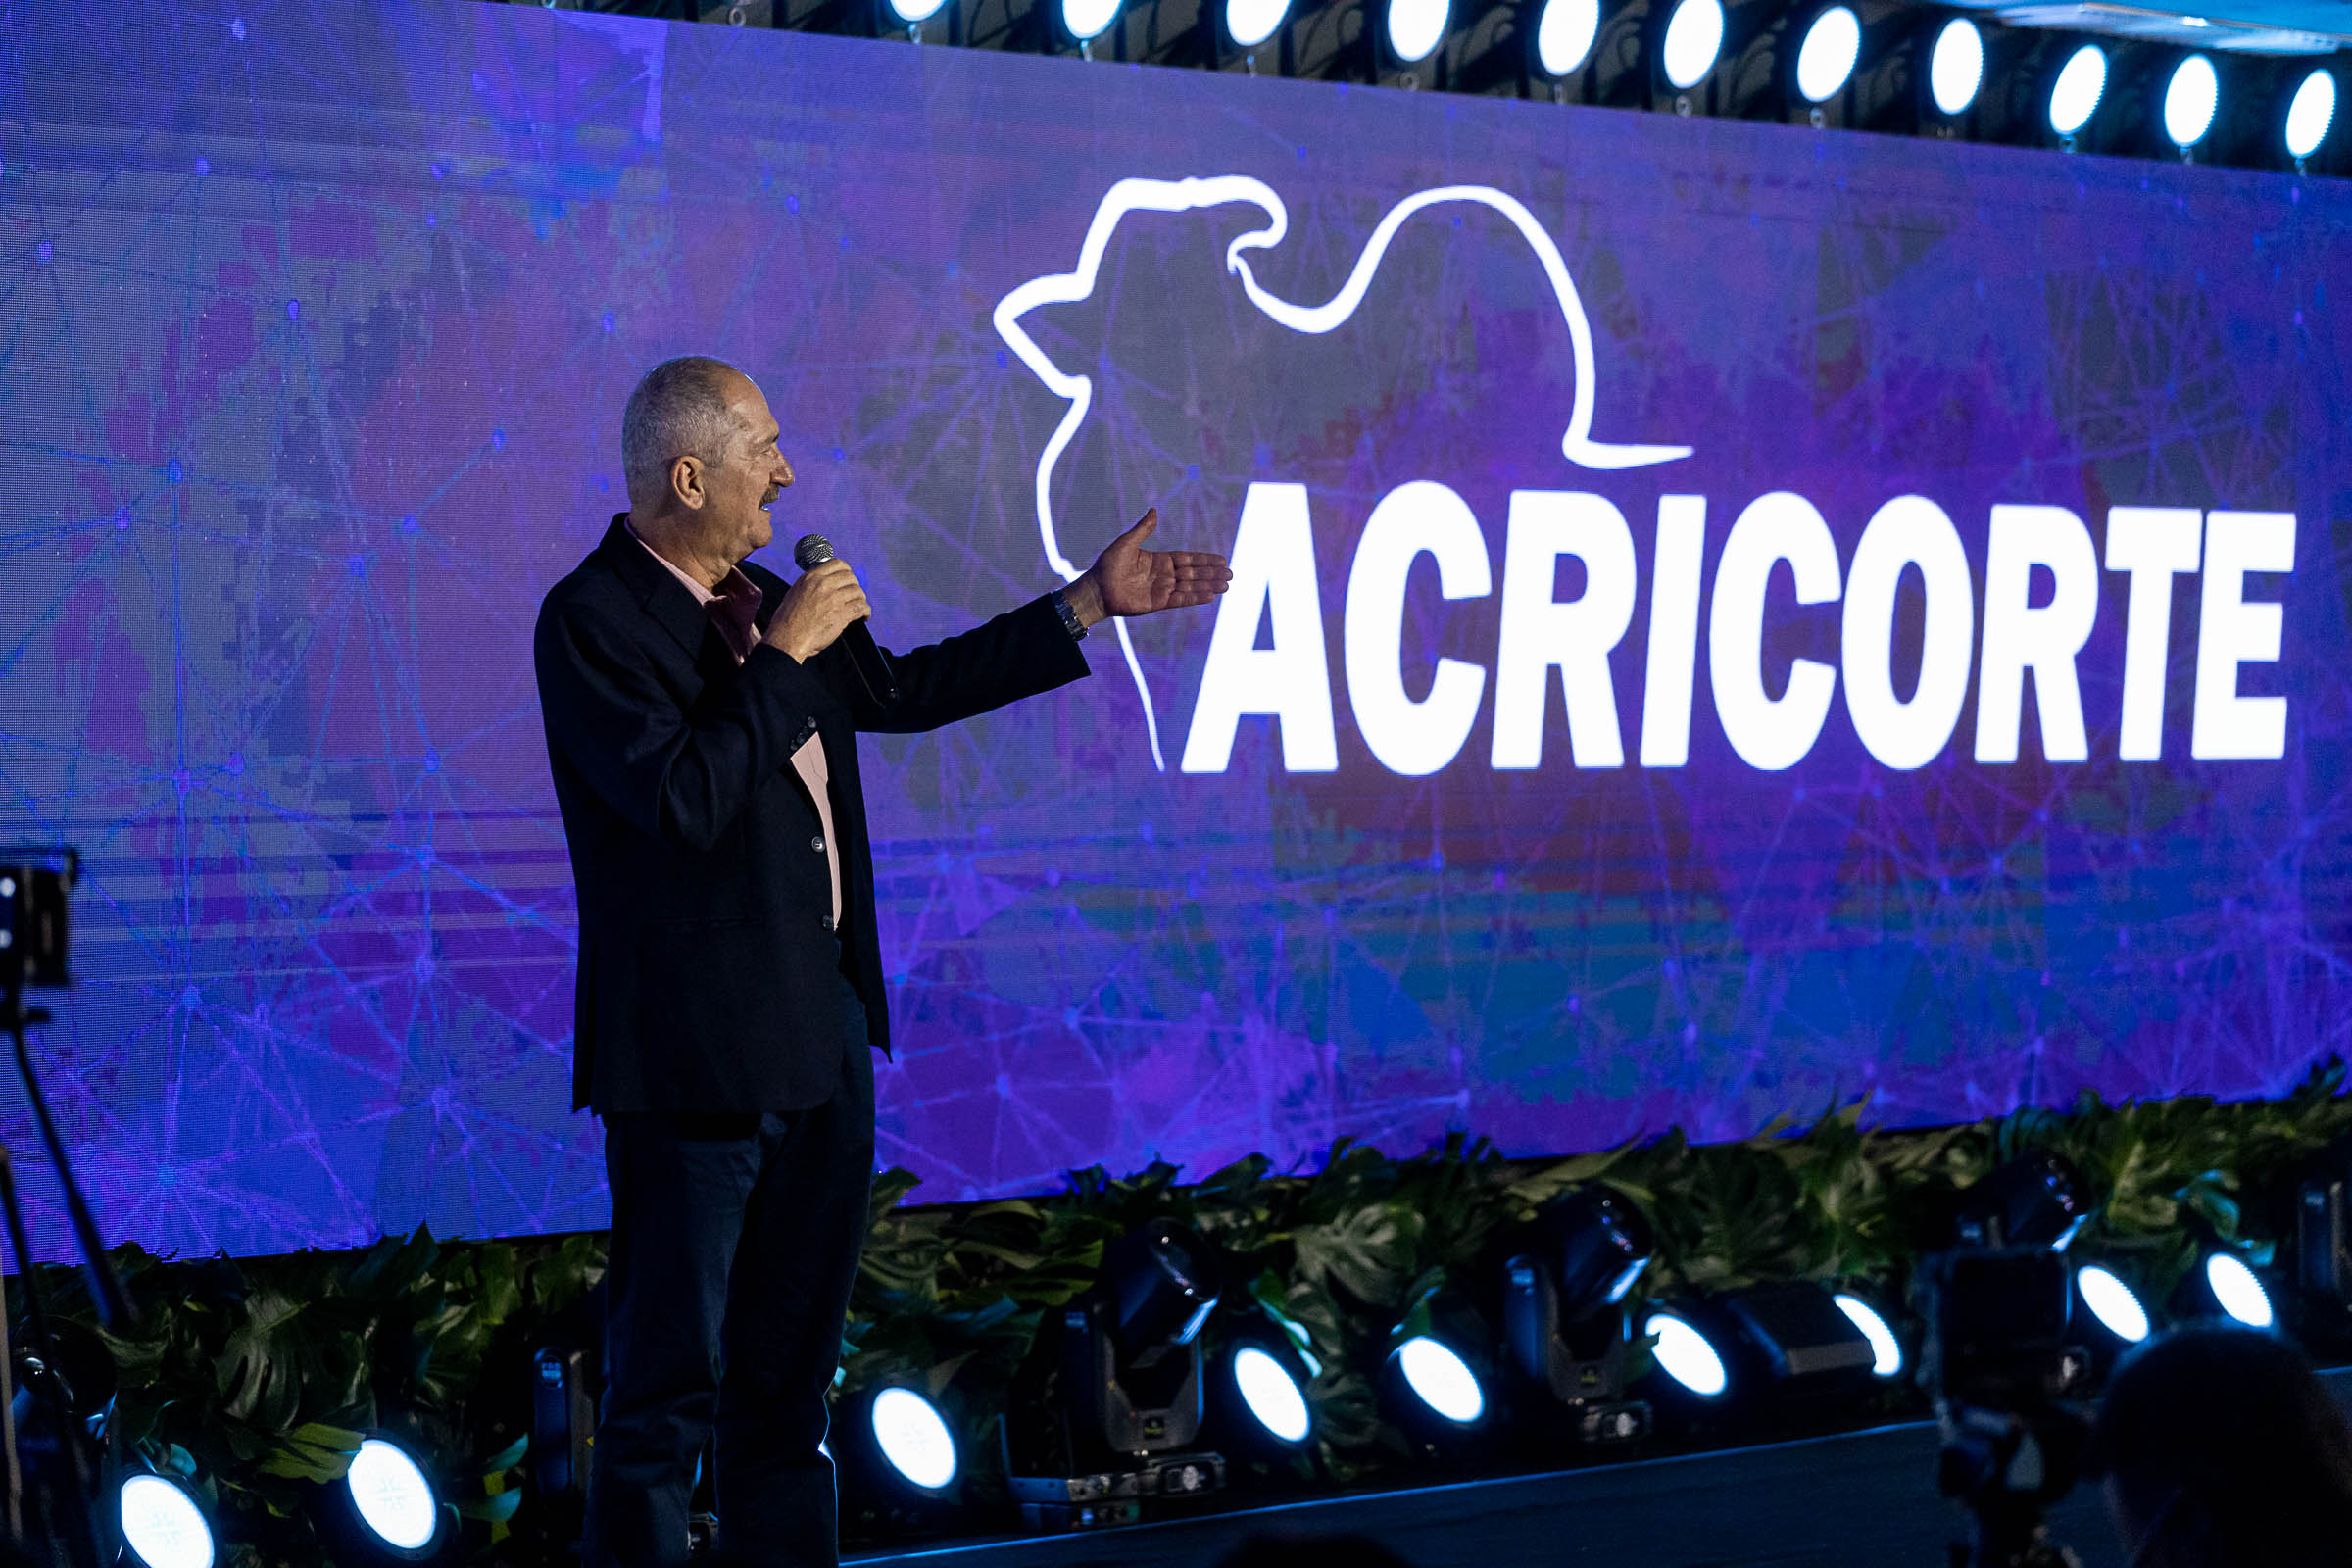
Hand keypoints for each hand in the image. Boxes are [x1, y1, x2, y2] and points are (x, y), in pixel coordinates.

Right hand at [764, 558, 870, 662]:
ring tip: (859, 606)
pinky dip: (866, 611)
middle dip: (854, 586)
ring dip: (860, 599)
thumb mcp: (796, 592)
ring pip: (858, 592)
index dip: (846, 571)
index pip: (837, 564)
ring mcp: (834, 598)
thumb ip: (812, 584)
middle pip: (851, 577)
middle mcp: (824, 585)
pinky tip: (864, 616)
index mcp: (811, 577)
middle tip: (853, 595)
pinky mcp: (842, 613)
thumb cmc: (788, 620)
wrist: (787, 638)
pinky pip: (861, 607)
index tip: (847, 578)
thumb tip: (825, 582)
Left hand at [1067, 509, 1231, 626]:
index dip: (1205, 559)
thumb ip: (1143, 529)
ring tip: (1227, 585)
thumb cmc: (1108, 565)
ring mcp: (1162, 589)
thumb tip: (1154, 510)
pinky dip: (1195, 597)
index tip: (1222, 559)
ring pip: (1191, 587)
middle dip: (1212, 573)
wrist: (1097, 588)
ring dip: (1209, 585)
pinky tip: (1210, 596)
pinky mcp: (1158, 603)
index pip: (1188, 559)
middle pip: (1194, 573)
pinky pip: (1180, 599)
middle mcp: (1164, 575)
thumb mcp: (1126, 543)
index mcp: (1159, 560)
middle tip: (1231, 573)